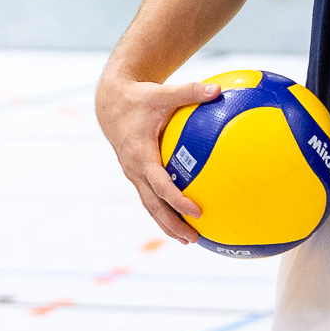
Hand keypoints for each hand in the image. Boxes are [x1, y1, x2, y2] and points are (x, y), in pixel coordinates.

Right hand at [94, 74, 219, 242]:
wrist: (111, 103)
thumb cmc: (140, 98)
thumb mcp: (162, 92)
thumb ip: (190, 92)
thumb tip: (218, 90)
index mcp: (140, 154)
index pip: (159, 183)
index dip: (176, 199)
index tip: (197, 211)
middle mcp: (135, 169)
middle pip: (153, 205)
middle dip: (171, 224)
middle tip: (193, 239)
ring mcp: (134, 175)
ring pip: (150, 206)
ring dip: (167, 224)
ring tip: (189, 240)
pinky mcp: (137, 175)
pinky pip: (151, 197)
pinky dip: (164, 210)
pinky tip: (184, 218)